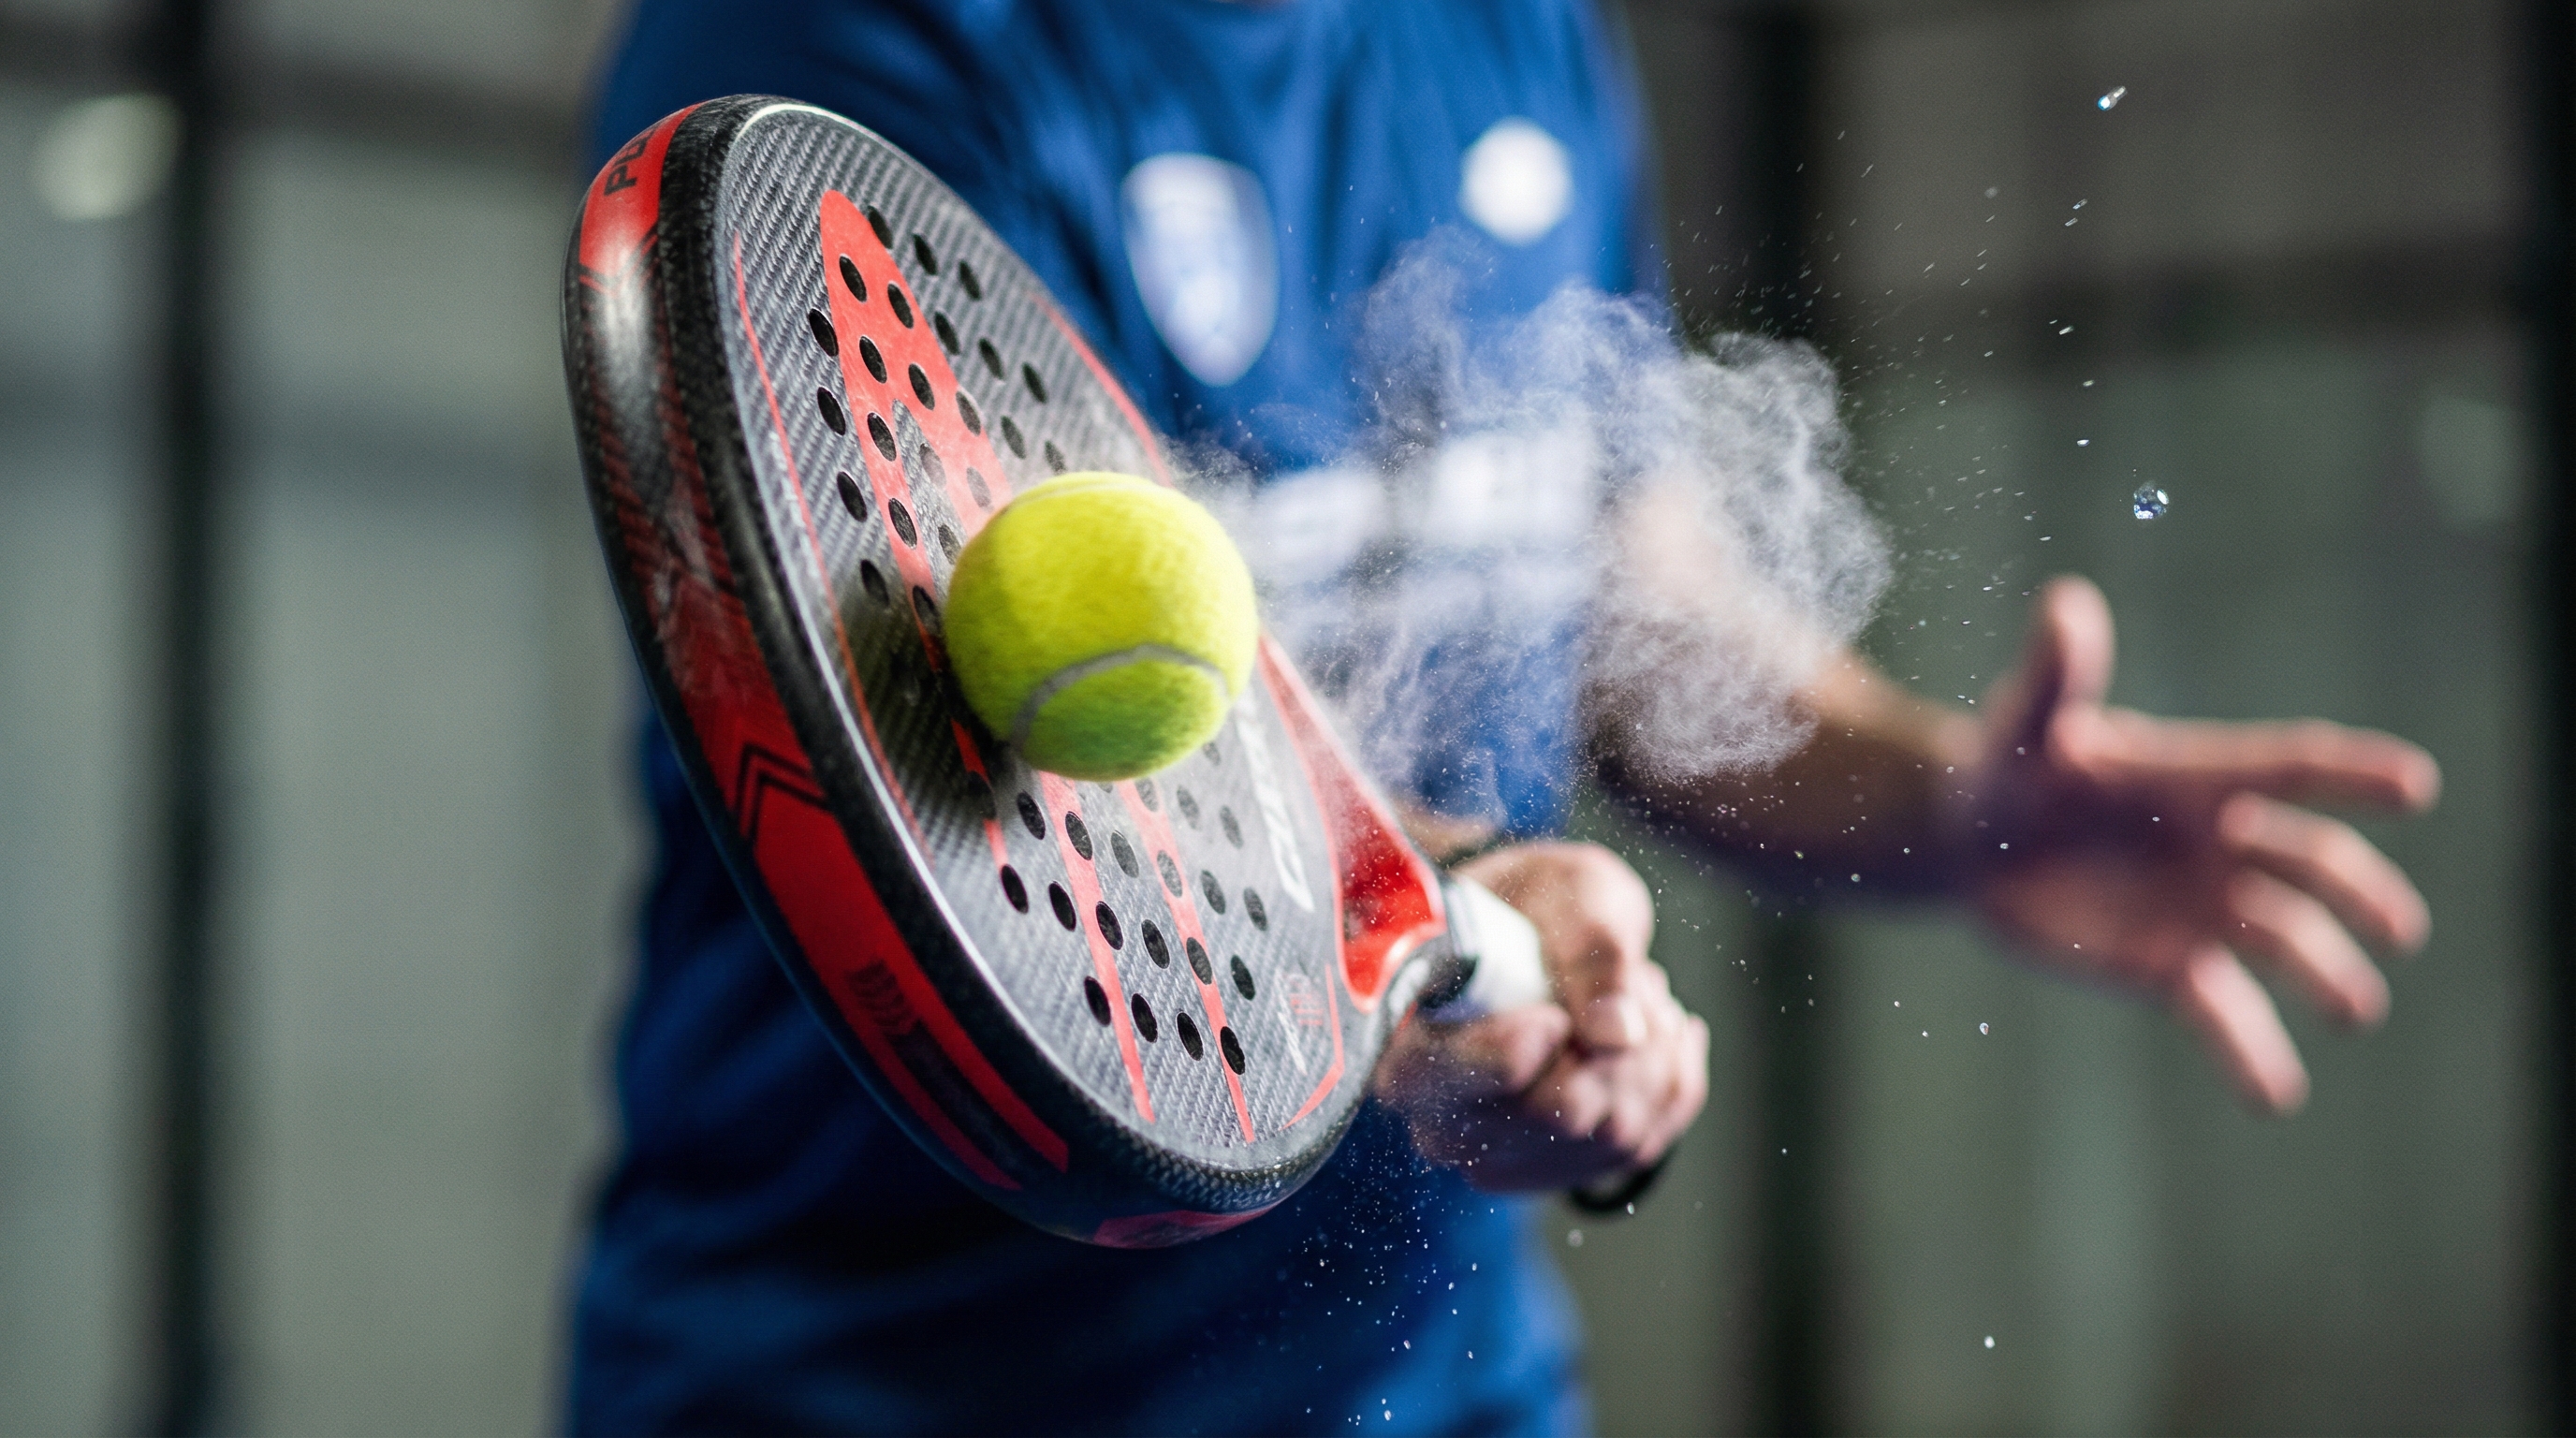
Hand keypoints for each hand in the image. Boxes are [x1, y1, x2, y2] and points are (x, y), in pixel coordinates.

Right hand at [1370, 841, 1708, 1191]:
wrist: (1542, 932)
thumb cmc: (1537, 904)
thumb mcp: (1569, 891)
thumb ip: (1591, 947)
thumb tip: (1618, 1030)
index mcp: (1409, 1050)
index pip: (1457, 1081)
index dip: (1523, 1047)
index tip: (1552, 1011)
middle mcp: (1446, 1125)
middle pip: (1561, 1114)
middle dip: (1614, 1042)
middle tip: (1621, 981)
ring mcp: (1507, 1158)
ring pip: (1616, 1130)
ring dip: (1649, 1055)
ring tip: (1631, 999)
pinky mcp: (1564, 1170)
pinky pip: (1648, 1141)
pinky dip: (1668, 1080)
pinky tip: (1650, 1036)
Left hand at [1963, 577, 2439, 1113]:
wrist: (1973, 842)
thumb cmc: (2008, 766)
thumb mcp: (2024, 723)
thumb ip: (2054, 674)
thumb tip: (2067, 605)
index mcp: (2198, 772)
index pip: (2289, 765)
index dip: (2353, 772)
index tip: (2415, 785)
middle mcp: (2221, 842)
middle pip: (2311, 861)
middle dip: (2360, 892)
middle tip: (2398, 927)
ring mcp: (2205, 906)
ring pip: (2288, 940)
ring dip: (2327, 972)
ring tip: (2354, 1007)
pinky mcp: (2171, 965)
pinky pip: (2225, 1012)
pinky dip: (2252, 1053)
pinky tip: (2276, 1095)